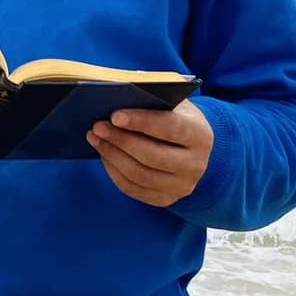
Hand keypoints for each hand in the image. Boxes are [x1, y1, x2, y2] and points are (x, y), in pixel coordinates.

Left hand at [87, 99, 212, 207]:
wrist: (191, 149)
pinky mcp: (166, 199)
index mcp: (200, 135)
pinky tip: (104, 154)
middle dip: (121, 140)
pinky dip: (114, 171)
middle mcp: (195, 164)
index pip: (170, 128)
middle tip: (98, 127)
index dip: (142, 121)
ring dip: (112, 155)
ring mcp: (181, 185)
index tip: (115, 116)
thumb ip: (153, 99)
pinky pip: (133, 188)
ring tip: (95, 138)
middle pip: (152, 155)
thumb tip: (119, 96)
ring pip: (140, 174)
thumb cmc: (176, 119)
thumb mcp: (174, 104)